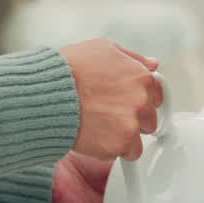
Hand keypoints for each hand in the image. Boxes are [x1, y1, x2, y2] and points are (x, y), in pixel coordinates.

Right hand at [60, 39, 161, 160]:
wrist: (47, 94)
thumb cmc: (69, 69)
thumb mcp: (103, 49)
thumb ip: (133, 58)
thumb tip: (152, 64)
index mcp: (142, 77)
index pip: (157, 95)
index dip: (140, 99)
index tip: (127, 103)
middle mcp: (142, 101)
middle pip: (150, 119)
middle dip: (133, 119)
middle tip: (108, 114)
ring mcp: (132, 125)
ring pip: (138, 139)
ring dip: (123, 137)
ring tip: (98, 126)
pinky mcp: (119, 145)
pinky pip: (125, 154)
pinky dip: (111, 149)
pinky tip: (94, 136)